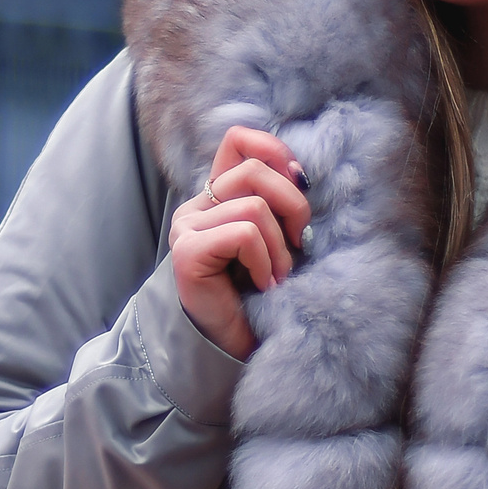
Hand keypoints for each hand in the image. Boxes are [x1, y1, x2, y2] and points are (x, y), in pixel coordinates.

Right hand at [168, 126, 310, 360]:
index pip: (238, 140)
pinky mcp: (188, 251)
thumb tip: (300, 174)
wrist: (232, 348)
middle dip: (292, 207)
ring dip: (280, 248)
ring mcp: (187, 227)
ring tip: (277, 276)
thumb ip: (279, 204)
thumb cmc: (259, 296)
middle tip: (300, 246)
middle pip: (254, 171)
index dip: (273, 150)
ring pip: (254, 206)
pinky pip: (243, 235)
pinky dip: (264, 261)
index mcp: (217, 197)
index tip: (299, 183)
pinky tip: (263, 285)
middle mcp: (196, 206)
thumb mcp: (278, 240)